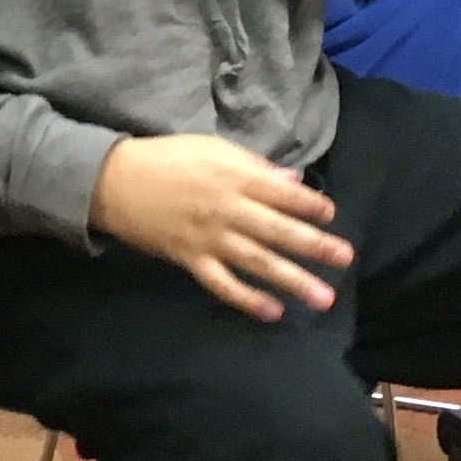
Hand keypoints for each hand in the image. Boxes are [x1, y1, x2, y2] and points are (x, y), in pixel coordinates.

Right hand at [90, 132, 351, 320]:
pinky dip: (247, 300)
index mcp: (234, 177)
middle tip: (346, 258)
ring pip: (258, 263)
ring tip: (322, 297)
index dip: (310, 204)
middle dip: (315, 245)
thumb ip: (253, 165)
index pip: (282, 193)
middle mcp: (227, 210)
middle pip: (278, 230)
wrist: (114, 181)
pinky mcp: (191, 260)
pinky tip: (273, 312)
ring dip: (292, 280)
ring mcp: (209, 238)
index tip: (330, 214)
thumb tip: (293, 182)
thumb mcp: (211, 148)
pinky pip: (223, 284)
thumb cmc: (167, 158)